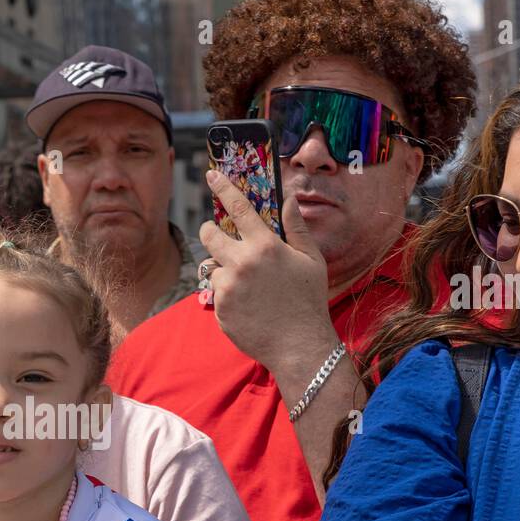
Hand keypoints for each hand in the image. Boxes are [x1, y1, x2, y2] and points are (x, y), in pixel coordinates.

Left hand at [198, 169, 329, 369]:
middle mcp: (241, 262)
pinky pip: (215, 293)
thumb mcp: (311, 260)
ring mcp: (227, 287)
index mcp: (265, 245)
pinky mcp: (219, 309)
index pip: (237, 207)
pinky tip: (248, 306)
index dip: (222, 187)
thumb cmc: (309, 301)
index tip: (211, 175)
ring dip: (224, 271)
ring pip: (212, 267)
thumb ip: (296, 228)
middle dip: (210, 232)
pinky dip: (227, 296)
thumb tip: (288, 199)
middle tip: (218, 237)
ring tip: (248, 286)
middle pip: (208, 235)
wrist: (299, 346)